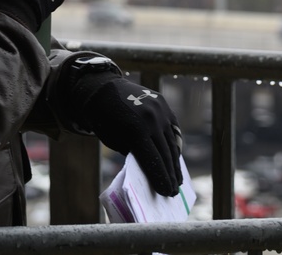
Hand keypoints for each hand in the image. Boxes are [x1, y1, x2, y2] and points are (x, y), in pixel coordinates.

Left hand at [71, 68, 182, 196]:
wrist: (103, 88)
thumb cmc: (104, 120)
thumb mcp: (114, 141)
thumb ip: (132, 153)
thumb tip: (152, 170)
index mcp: (135, 130)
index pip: (153, 160)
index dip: (161, 178)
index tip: (166, 193)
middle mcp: (152, 119)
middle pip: (165, 154)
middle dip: (170, 175)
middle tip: (173, 191)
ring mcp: (160, 110)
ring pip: (172, 142)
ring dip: (175, 163)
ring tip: (178, 179)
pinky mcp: (164, 105)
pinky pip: (173, 129)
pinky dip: (175, 145)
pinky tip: (176, 159)